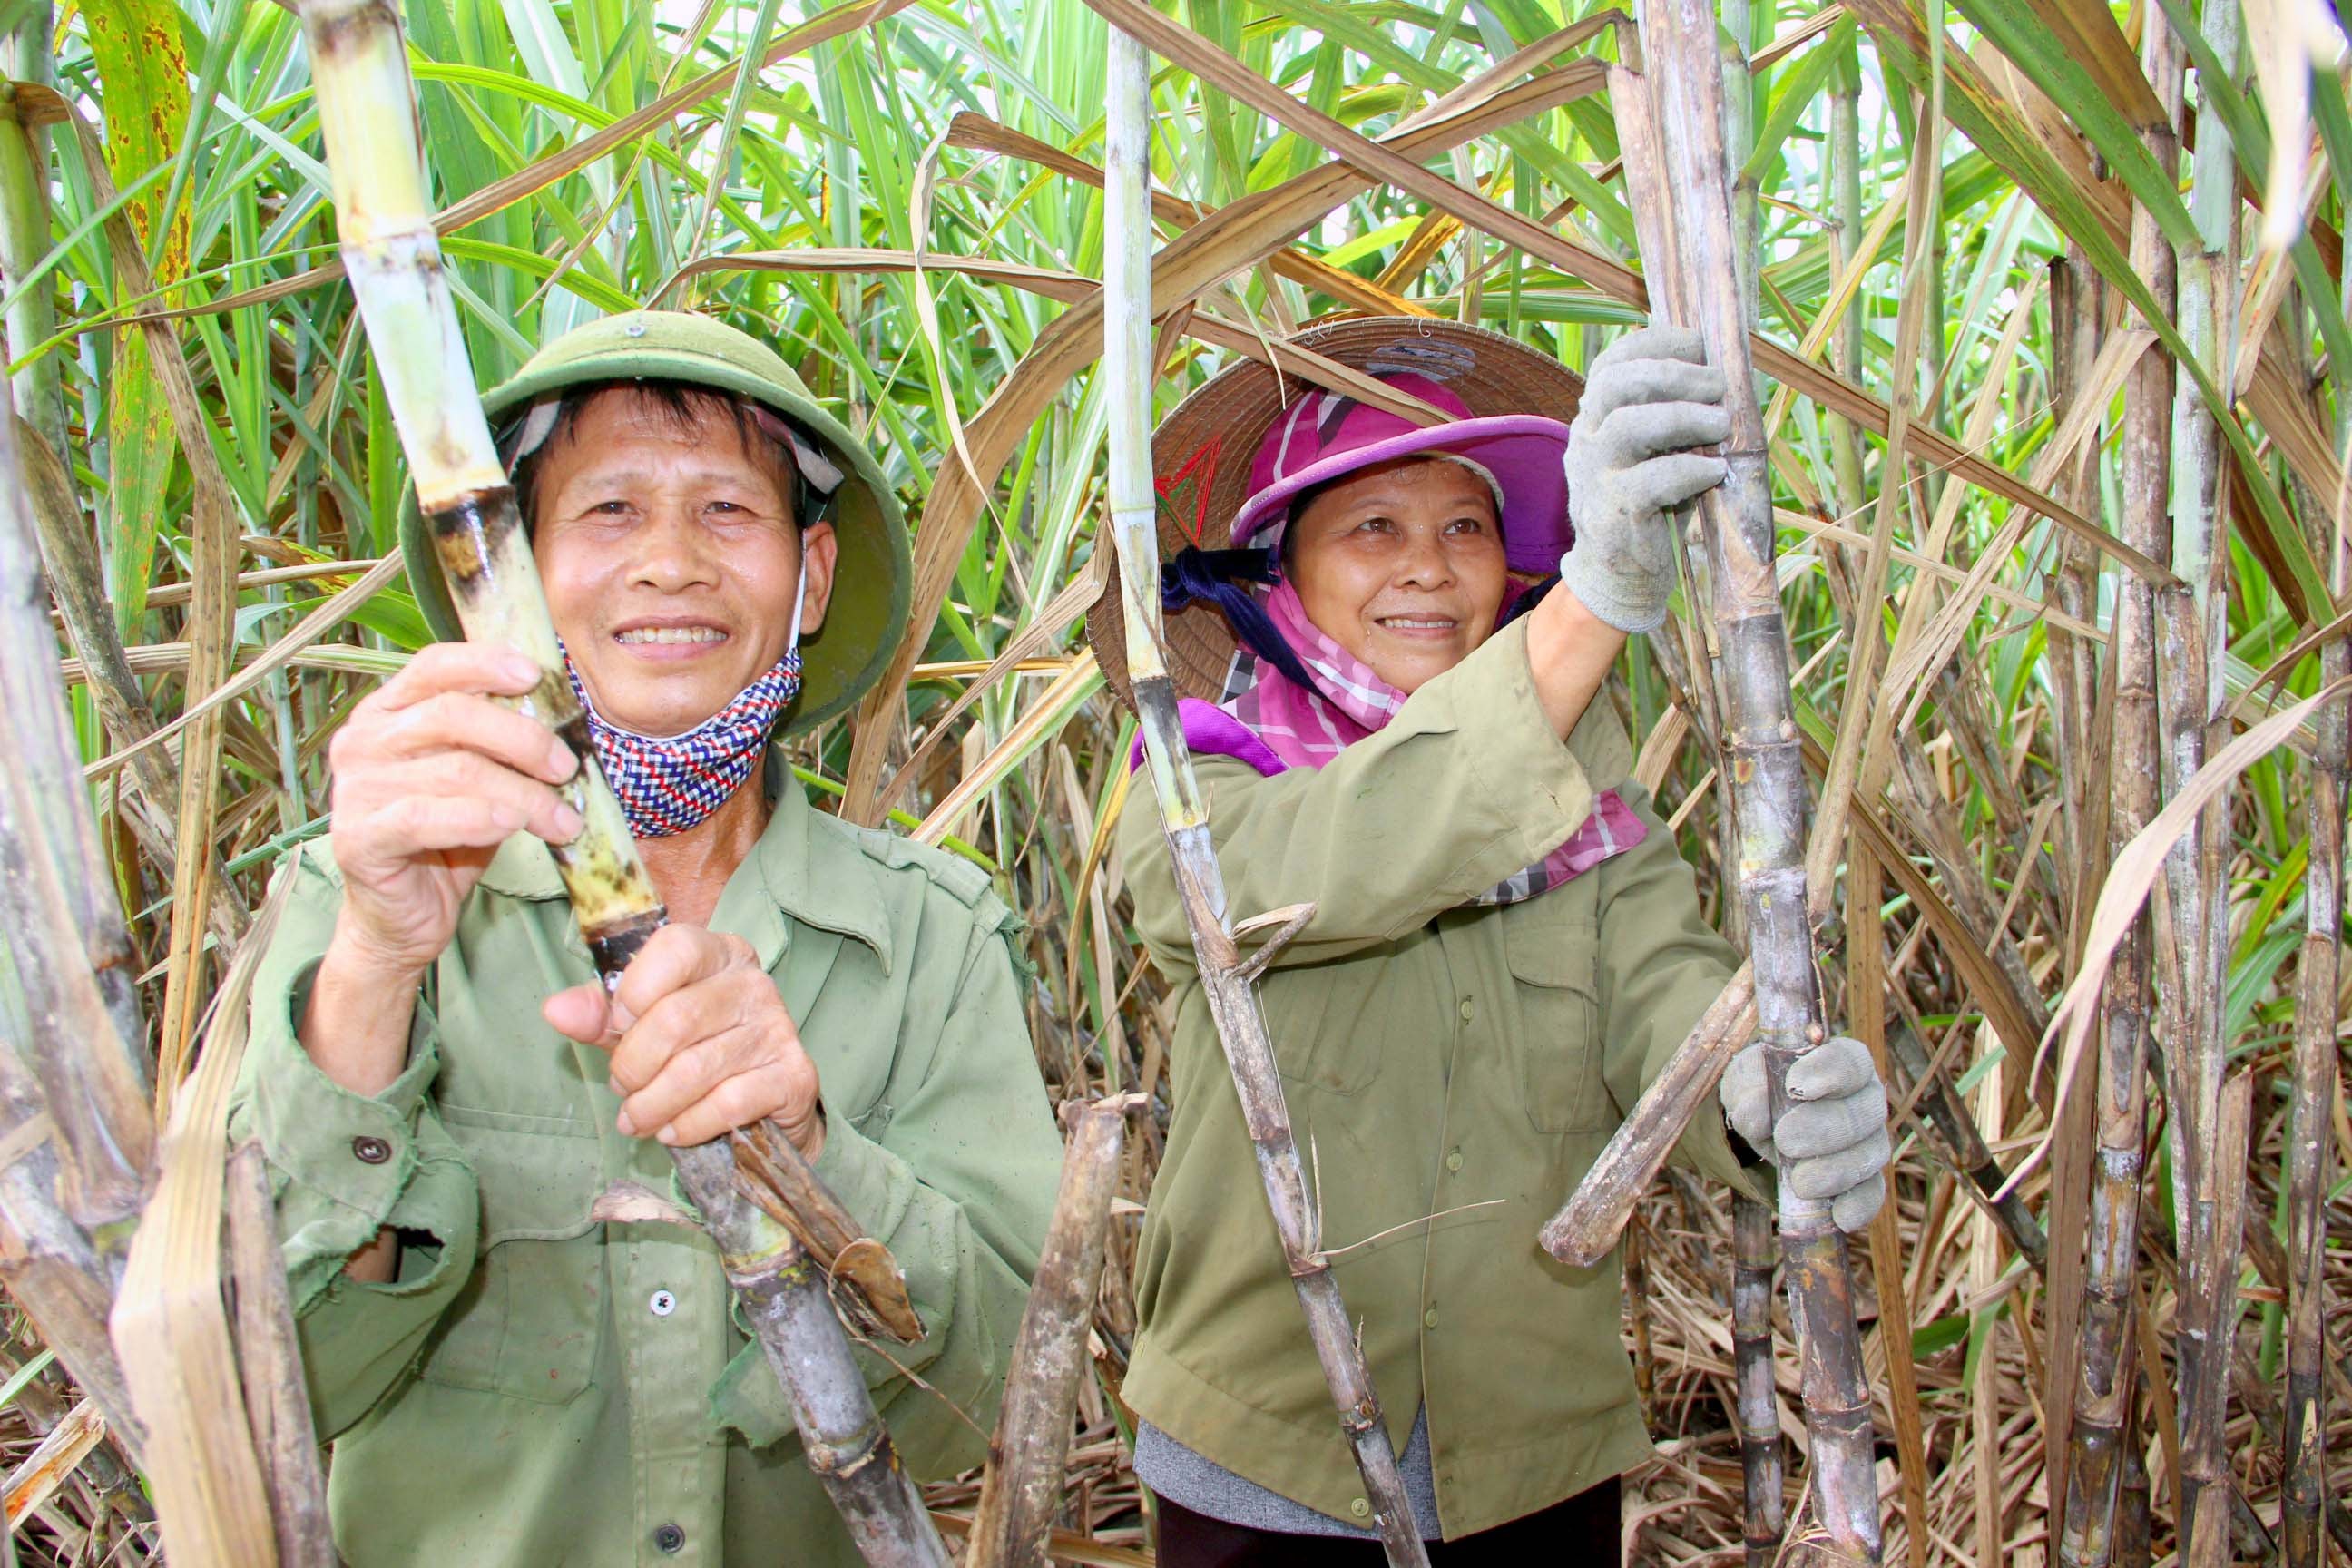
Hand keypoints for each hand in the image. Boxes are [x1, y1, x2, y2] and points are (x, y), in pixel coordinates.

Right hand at [325, 643, 583, 981]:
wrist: (404, 915)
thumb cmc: (447, 839)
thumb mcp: (479, 781)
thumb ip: (499, 747)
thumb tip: (561, 727)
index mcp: (387, 712)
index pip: (433, 667)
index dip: (486, 664)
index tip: (536, 677)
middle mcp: (363, 740)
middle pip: (452, 715)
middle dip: (523, 739)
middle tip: (566, 769)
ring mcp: (355, 788)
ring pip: (454, 770)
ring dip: (523, 794)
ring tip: (561, 819)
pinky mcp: (357, 837)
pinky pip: (423, 817)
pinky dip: (477, 818)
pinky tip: (511, 826)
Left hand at [544, 925, 823, 1156]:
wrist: (765, 1101)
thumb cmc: (694, 1050)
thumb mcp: (641, 1024)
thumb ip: (601, 1014)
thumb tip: (555, 1010)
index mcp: (717, 953)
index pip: (676, 948)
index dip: (636, 989)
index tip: (617, 1023)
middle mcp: (753, 984)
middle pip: (676, 1019)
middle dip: (633, 1066)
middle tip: (622, 1090)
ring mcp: (778, 1028)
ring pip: (695, 1070)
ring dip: (652, 1105)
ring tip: (636, 1120)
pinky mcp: (794, 1075)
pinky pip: (727, 1104)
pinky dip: (689, 1126)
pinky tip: (673, 1132)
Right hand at [1558, 325, 1732, 633]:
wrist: (1618, 578)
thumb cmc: (1650, 508)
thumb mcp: (1656, 453)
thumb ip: (1675, 417)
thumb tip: (1729, 381)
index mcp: (1595, 419)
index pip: (1613, 363)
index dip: (1657, 343)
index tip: (1700, 344)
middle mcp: (1586, 441)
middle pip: (1617, 384)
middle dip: (1675, 375)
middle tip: (1718, 385)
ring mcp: (1594, 478)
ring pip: (1628, 426)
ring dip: (1684, 418)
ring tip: (1721, 425)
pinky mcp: (1613, 514)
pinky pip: (1651, 481)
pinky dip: (1690, 470)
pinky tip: (1715, 472)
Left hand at [1720, 1033, 1889, 1233]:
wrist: (1766, 1121)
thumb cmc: (1763, 1087)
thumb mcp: (1748, 1079)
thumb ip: (1750, 1088)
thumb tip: (1755, 1115)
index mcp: (1845, 1063)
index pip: (1851, 1062)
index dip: (1829, 1072)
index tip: (1795, 1086)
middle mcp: (1867, 1099)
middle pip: (1865, 1111)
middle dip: (1826, 1128)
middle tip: (1786, 1139)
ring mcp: (1871, 1140)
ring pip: (1870, 1154)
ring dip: (1837, 1170)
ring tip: (1801, 1182)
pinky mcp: (1866, 1178)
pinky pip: (1872, 1193)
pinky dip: (1858, 1206)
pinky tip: (1841, 1218)